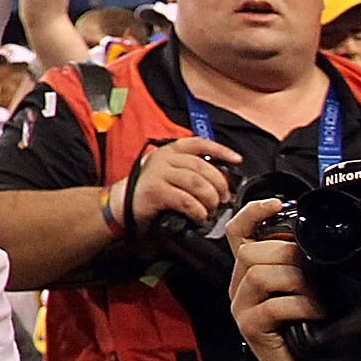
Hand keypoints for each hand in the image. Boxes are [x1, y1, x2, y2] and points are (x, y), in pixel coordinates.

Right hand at [122, 135, 243, 234]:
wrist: (122, 207)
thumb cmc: (151, 193)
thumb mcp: (170, 175)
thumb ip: (190, 172)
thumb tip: (221, 183)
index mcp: (169, 152)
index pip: (199, 144)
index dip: (221, 150)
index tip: (237, 160)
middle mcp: (163, 159)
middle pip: (202, 167)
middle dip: (219, 184)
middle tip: (223, 199)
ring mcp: (158, 174)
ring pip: (196, 183)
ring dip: (210, 198)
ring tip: (210, 209)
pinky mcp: (155, 192)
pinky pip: (186, 200)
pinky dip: (198, 210)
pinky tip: (199, 217)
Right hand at [227, 196, 342, 360]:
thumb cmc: (310, 338)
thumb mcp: (306, 296)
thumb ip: (302, 271)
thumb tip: (322, 245)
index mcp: (249, 276)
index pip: (238, 234)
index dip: (252, 214)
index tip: (276, 203)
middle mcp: (239, 289)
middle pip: (252, 251)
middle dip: (289, 255)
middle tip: (316, 274)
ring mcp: (241, 309)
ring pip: (261, 274)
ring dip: (297, 281)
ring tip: (319, 298)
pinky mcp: (251, 329)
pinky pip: (274, 305)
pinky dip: (302, 306)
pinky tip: (317, 314)